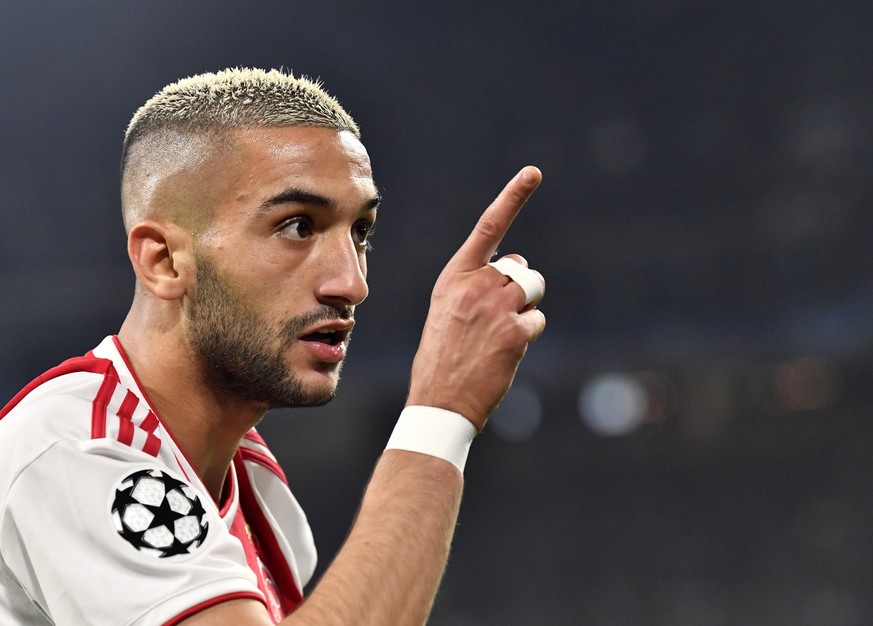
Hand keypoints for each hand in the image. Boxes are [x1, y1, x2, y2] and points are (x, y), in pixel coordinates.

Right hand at [406, 166, 546, 430]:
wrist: (438, 400)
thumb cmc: (443, 355)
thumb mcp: (446, 309)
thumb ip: (476, 284)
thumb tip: (516, 269)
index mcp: (454, 276)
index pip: (488, 228)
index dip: (513, 197)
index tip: (533, 173)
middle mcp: (476, 285)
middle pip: (520, 266)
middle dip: (519, 285)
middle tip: (498, 315)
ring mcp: (497, 307)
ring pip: (534, 287)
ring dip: (527, 305)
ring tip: (503, 329)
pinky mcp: (515, 332)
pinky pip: (538, 319)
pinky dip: (528, 333)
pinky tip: (506, 351)